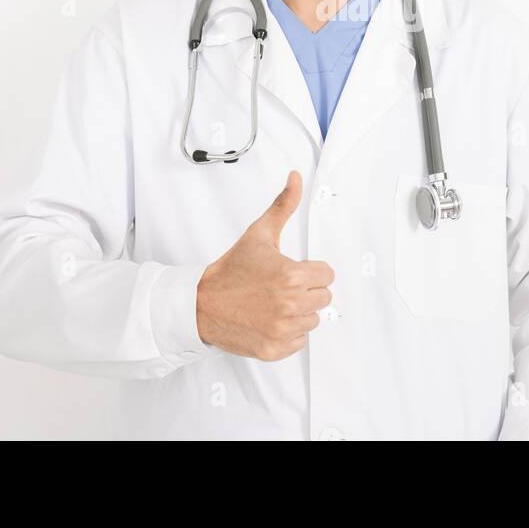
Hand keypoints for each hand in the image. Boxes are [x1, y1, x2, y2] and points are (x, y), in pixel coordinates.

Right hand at [195, 171, 335, 360]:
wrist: (201, 304)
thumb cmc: (231, 270)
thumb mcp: (259, 234)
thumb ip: (283, 205)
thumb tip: (296, 178)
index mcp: (292, 276)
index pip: (327, 275)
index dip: (310, 270)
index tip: (292, 271)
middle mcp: (290, 304)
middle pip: (323, 298)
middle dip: (306, 291)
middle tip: (280, 287)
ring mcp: (282, 330)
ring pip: (312, 320)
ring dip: (298, 313)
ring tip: (272, 303)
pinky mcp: (274, 349)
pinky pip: (299, 342)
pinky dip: (287, 333)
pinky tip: (269, 320)